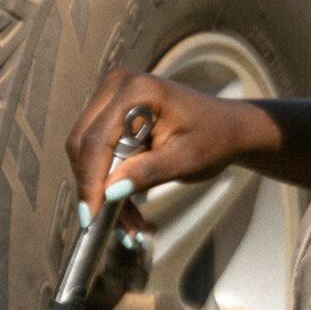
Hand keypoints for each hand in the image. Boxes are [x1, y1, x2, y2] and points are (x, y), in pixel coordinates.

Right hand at [67, 68, 275, 217]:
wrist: (226, 128)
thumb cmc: (213, 138)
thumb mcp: (185, 159)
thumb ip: (147, 173)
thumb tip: (109, 192)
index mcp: (137, 90)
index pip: (98, 139)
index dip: (91, 180)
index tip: (90, 217)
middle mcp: (117, 86)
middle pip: (83, 143)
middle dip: (93, 186)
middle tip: (106, 224)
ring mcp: (111, 97)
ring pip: (85, 152)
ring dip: (100, 189)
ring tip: (128, 222)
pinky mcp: (110, 113)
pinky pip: (95, 153)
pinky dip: (107, 183)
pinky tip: (126, 209)